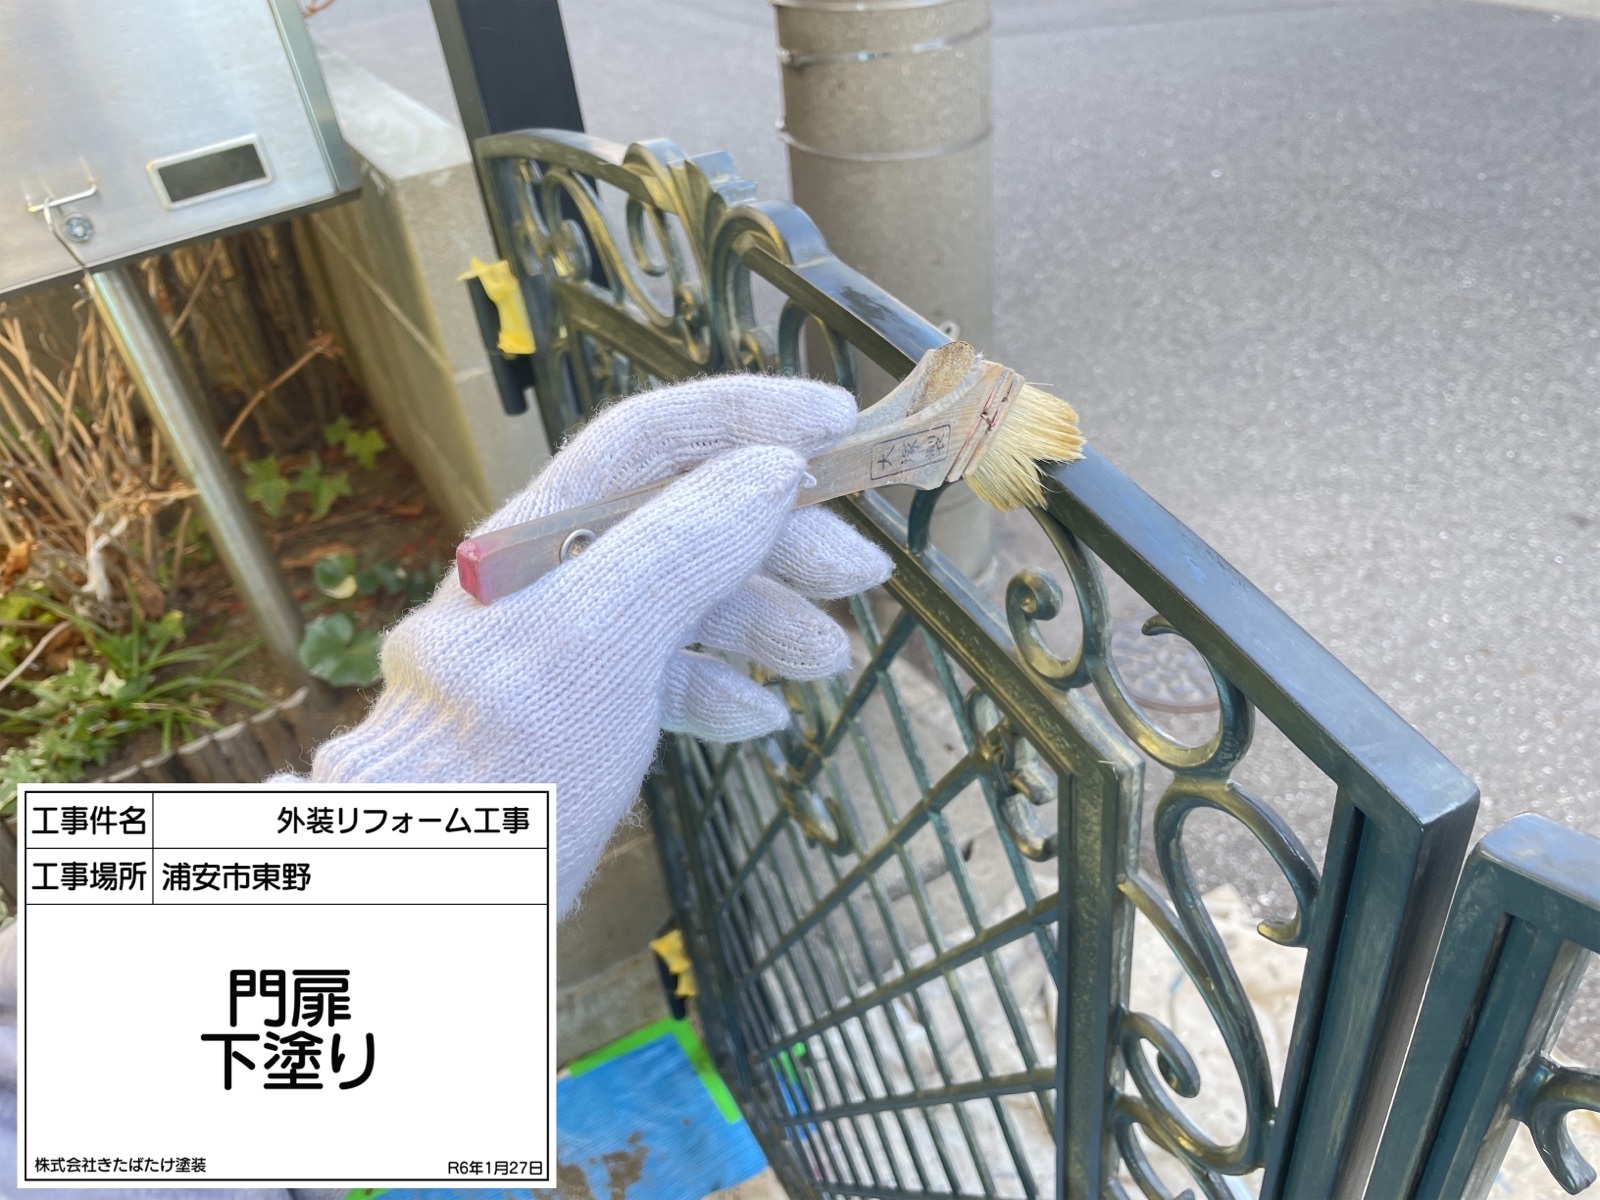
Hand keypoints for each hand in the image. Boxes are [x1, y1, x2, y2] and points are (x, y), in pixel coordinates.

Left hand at [305, 374, 891, 915]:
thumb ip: (684, 545)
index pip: (651, 440)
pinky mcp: (571, 719)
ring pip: (680, 601)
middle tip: (861, 572)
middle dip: (779, 536)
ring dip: (763, 617)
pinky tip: (760, 719)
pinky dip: (718, 687)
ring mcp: (558, 651)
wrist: (429, 897)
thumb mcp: (599, 640)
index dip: (748, 419)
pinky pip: (658, 676)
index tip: (838, 423)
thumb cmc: (506, 763)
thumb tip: (772, 470)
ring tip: (827, 657)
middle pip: (681, 521)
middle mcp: (545, 580)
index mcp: (537, 538)